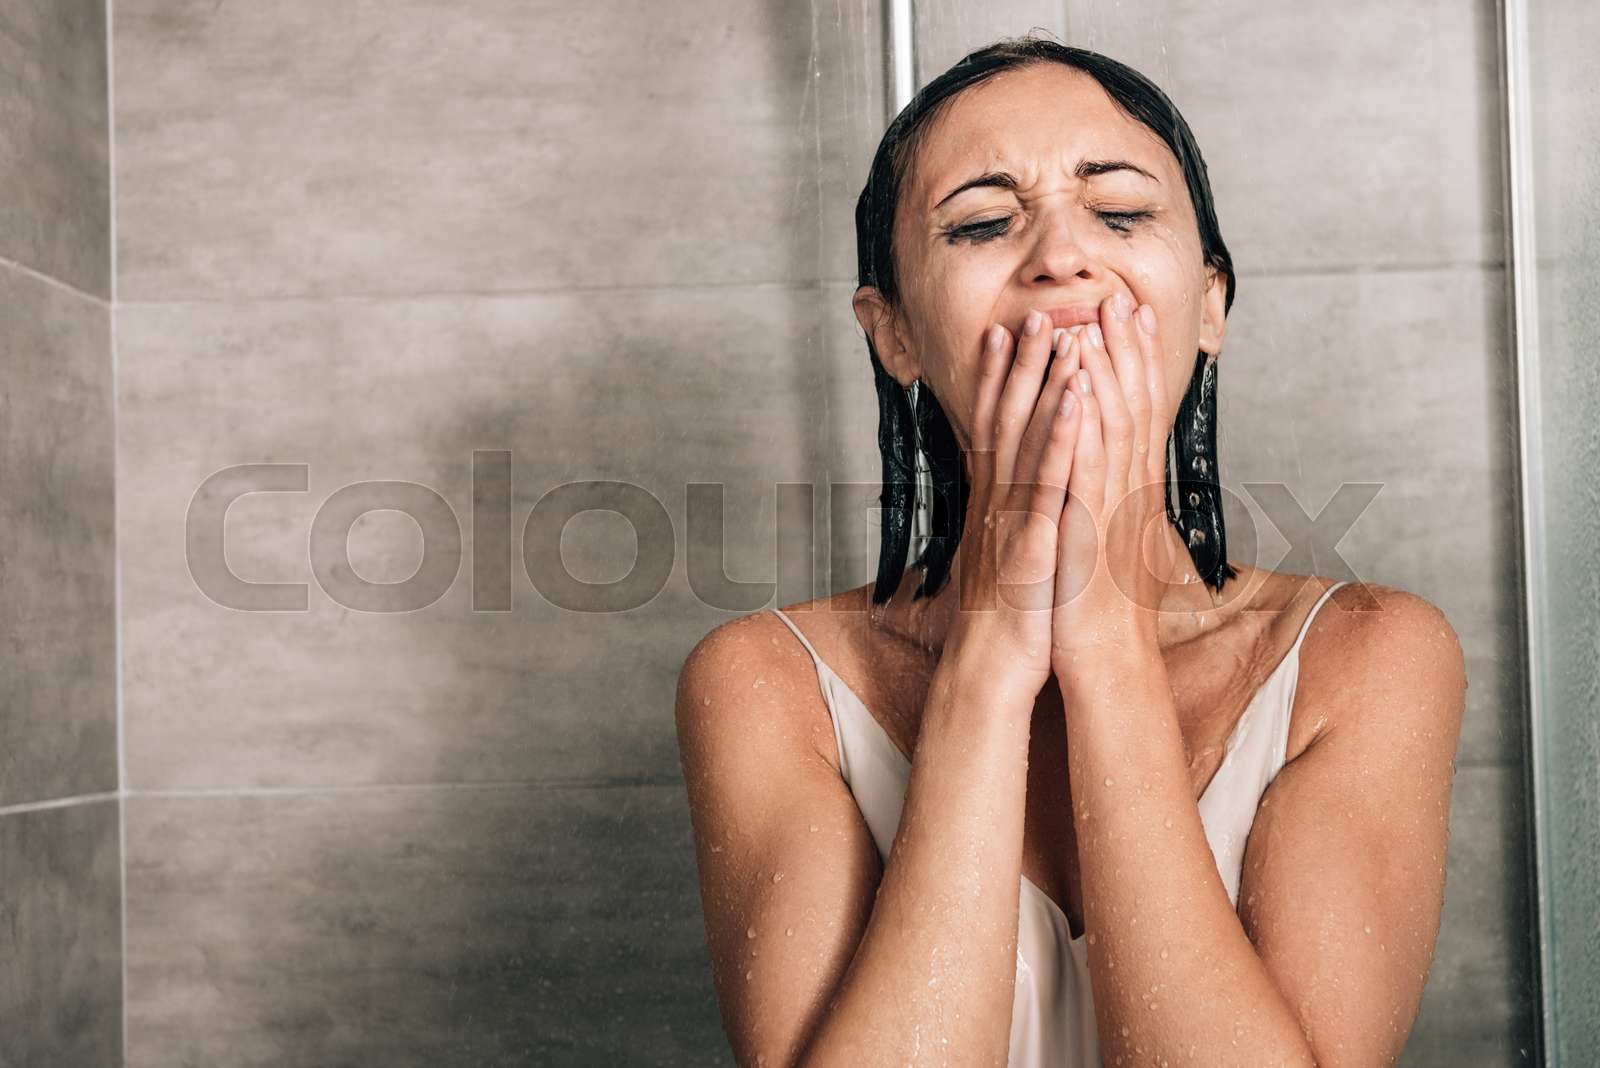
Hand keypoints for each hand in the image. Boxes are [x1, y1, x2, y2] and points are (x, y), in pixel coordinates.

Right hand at [941, 312, 1084, 701]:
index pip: (992, 427)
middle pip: (1004, 418)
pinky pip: (1048, 481)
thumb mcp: (1008, 552)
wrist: (992, 668)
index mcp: (994, 501)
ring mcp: (1011, 518)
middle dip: (1020, 363)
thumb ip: (1007, 514)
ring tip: (1060, 332)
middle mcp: (997, 500)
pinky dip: (1062, 436)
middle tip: (1034, 311)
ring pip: (1025, 437)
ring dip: (1041, 381)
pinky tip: (1077, 399)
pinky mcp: (1030, 541)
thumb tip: (1010, 490)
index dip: (996, 378)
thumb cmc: (1008, 613)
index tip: (1005, 332)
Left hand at [1049, 293, 1183, 673]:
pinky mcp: (1090, 530)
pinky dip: (1083, 425)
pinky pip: (1087, 468)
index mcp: (1128, 488)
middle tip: (1114, 297)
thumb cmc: (1097, 599)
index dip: (1134, 361)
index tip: (1129, 314)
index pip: (1137, 411)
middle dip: (1121, 351)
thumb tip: (1105, 465)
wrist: (1104, 656)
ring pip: (1112, 428)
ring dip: (1104, 373)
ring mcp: (1111, 508)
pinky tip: (1076, 390)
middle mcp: (1126, 490)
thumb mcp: (1101, 533)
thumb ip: (1104, 493)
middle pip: (1130, 407)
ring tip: (1093, 324)